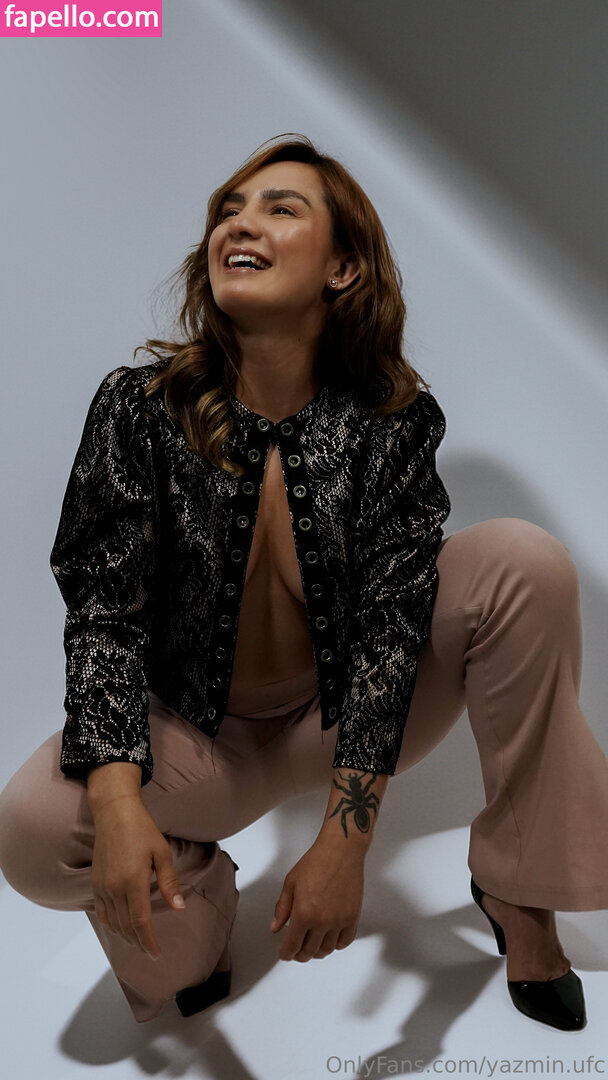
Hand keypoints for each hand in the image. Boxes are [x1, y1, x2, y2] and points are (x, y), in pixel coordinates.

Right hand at [90, 795, 184, 958]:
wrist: (114, 812)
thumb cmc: (142, 829)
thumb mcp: (162, 853)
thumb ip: (169, 882)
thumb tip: (179, 908)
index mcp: (133, 881)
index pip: (140, 921)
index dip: (148, 941)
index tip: (156, 954)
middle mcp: (114, 887)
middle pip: (125, 926)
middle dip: (138, 942)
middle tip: (150, 951)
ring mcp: (102, 886)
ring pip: (112, 922)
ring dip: (125, 936)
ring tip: (138, 942)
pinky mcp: (95, 882)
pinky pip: (102, 911)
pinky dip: (111, 924)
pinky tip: (120, 927)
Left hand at [270, 837, 363, 961]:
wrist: (340, 851)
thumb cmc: (316, 862)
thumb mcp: (291, 883)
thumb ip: (282, 908)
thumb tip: (276, 927)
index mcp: (303, 913)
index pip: (292, 945)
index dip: (286, 954)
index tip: (285, 954)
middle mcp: (322, 921)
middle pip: (309, 951)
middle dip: (300, 955)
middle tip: (296, 952)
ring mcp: (339, 920)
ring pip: (327, 949)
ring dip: (317, 952)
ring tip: (312, 947)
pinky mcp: (353, 917)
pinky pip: (344, 941)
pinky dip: (336, 945)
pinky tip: (330, 940)